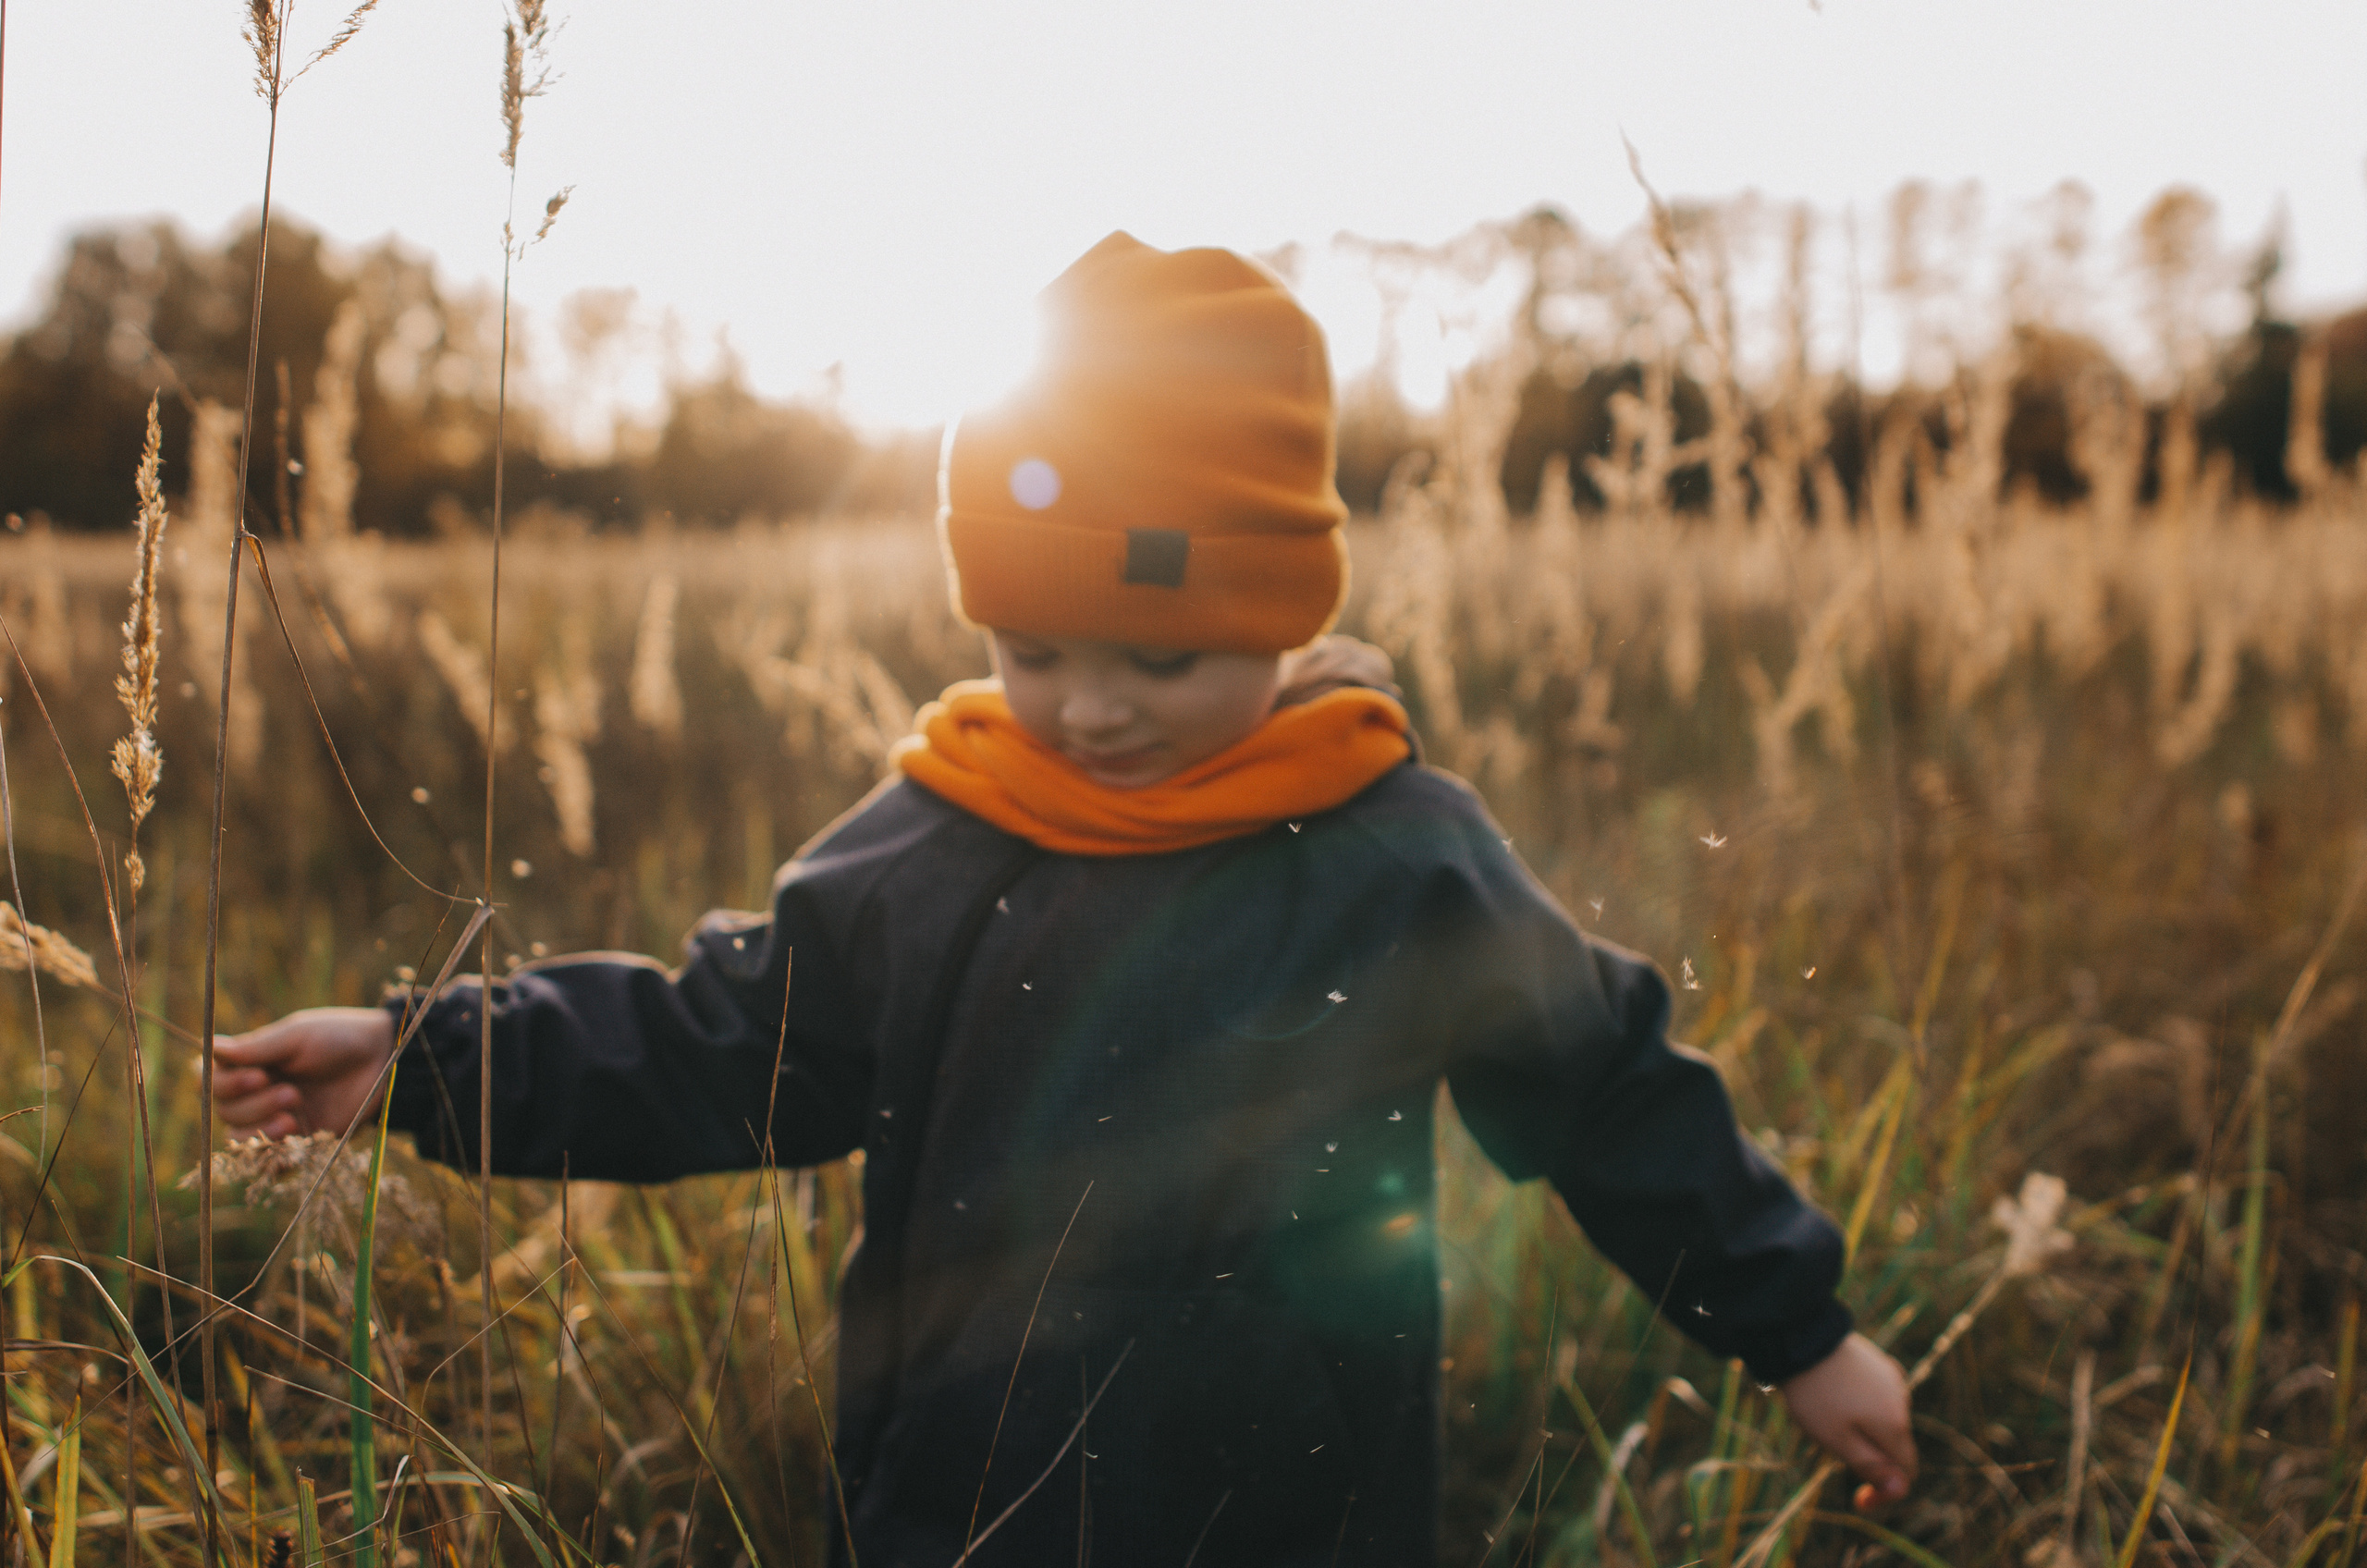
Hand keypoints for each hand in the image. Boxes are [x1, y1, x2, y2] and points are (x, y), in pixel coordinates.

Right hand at [212, 1006, 397, 1139]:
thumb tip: (210, 1047)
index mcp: (250, 1063)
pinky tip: (295, 1135)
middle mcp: (256, 1092)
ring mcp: (275, 1118)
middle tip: (292, 1093)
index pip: (208, 1079)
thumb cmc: (339, 1038)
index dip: (222, 1084)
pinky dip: (273, 1153)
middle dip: (253, 1105)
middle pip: (223, 1111)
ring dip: (260, 1128)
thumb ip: (256, 1048)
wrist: (383, 1060)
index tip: (258, 1076)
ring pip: (239, 1137)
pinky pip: (269, 1160)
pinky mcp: (297, 1141)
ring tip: (295, 1112)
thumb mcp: (297, 1036)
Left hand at [1779, 1332, 1915, 1506]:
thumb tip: (1901, 1489)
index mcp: (1895, 1424)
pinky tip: (1834, 1393)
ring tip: (1826, 1413)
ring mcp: (1892, 1377)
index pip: (1906, 1471)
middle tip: (1830, 1445)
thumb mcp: (1838, 1440)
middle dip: (1870, 1455)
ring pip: (1884, 1419)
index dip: (1886, 1491)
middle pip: (1895, 1444)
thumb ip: (1871, 1466)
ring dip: (1864, 1427)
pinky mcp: (1878, 1362)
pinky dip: (1861, 1405)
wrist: (1801, 1337)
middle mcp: (1902, 1399)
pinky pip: (1876, 1396)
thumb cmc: (1815, 1395)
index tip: (1857, 1500)